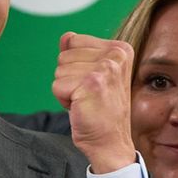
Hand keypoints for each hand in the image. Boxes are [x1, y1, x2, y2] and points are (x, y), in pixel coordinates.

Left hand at [51, 32, 136, 172]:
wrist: (111, 141)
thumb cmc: (101, 110)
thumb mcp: (93, 74)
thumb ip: (79, 52)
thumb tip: (66, 36)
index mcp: (120, 49)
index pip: (74, 41)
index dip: (75, 65)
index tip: (92, 83)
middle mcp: (116, 55)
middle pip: (64, 56)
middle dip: (69, 78)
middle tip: (88, 95)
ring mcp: (105, 69)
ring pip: (59, 71)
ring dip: (66, 90)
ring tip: (85, 101)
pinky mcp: (91, 84)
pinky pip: (57, 86)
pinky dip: (63, 100)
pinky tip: (81, 108)